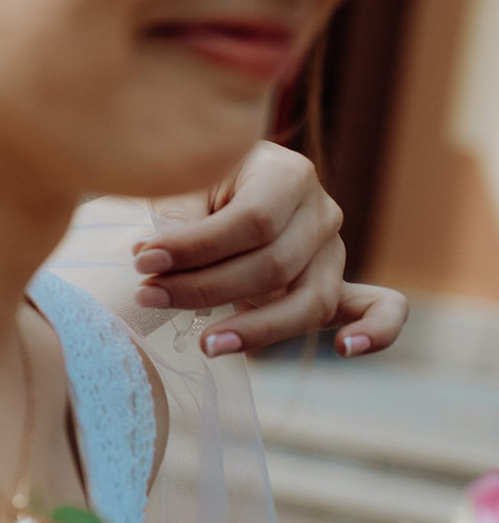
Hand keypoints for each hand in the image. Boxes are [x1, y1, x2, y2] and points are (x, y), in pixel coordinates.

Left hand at [129, 141, 407, 359]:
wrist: (215, 188)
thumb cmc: (191, 186)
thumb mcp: (180, 187)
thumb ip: (174, 219)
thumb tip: (153, 257)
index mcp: (288, 174)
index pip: (252, 221)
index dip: (196, 247)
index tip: (144, 262)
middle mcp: (320, 212)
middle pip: (274, 265)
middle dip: (205, 288)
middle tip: (149, 296)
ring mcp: (333, 252)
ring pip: (309, 300)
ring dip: (257, 329)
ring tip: (205, 346)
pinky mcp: (336, 285)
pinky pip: (378, 308)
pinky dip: (375, 330)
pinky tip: (346, 348)